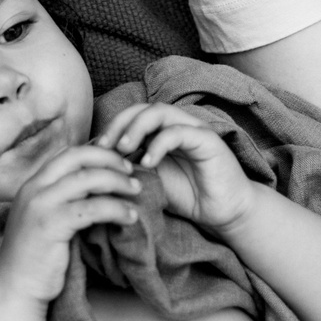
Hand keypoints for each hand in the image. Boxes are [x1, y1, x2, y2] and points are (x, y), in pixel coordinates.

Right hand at [0, 144, 141, 304]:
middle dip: (110, 159)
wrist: (15, 289)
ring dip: (118, 182)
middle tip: (132, 171)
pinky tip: (129, 217)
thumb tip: (99, 184)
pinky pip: (92, 208)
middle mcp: (33, 188)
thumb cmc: (35, 257)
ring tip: (136, 191)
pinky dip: (115, 208)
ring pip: (88, 179)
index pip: (68, 154)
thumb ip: (63, 199)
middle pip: (78, 157)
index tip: (119, 162)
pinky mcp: (51, 224)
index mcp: (32, 184)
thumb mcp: (45, 218)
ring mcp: (40, 205)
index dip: (97, 152)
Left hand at [99, 102, 258, 233]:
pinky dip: (159, 144)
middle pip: (142, 108)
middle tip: (105, 146)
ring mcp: (193, 130)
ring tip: (123, 149)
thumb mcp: (151, 181)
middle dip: (119, 124)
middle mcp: (177, 125)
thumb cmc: (189, 196)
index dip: (112, 127)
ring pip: (160, 112)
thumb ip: (131, 168)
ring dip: (136, 128)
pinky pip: (179, 132)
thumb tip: (98, 166)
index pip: (132, 115)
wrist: (225, 212)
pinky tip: (147, 162)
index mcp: (162, 132)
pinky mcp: (208, 141)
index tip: (95, 151)